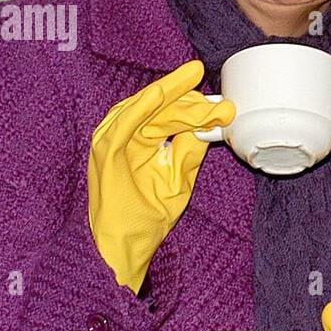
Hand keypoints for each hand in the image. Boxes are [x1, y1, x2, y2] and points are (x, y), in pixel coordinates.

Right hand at [87, 60, 233, 292]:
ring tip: (193, 84)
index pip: (170, 114)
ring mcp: (111, 141)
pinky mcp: (104, 153)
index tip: (226, 108)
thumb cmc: (147, 216)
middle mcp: (124, 135)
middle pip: (159, 107)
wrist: (126, 247)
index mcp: (140, 139)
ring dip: (170, 95)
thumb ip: (190, 149)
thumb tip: (210, 122)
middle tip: (219, 100)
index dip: (198, 108)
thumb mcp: (178, 178)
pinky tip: (159, 95)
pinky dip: (141, 109)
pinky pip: (123, 125)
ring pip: (143, 108)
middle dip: (190, 99)